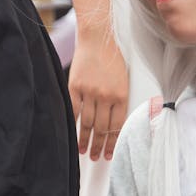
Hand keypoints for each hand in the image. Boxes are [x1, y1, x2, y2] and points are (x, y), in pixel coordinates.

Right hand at [68, 31, 128, 159]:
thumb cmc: (112, 58)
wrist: (97, 37)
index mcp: (121, 95)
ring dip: (85, 139)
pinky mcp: (75, 86)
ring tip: (84, 151)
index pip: (117, 126)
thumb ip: (119, 100)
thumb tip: (114, 123)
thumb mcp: (123, 79)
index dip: (113, 143)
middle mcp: (106, 95)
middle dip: (99, 146)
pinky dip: (73, 123)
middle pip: (102, 128)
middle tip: (96, 157)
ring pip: (88, 122)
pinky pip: (74, 109)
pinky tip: (72, 133)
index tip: (109, 154)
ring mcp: (89, 91)